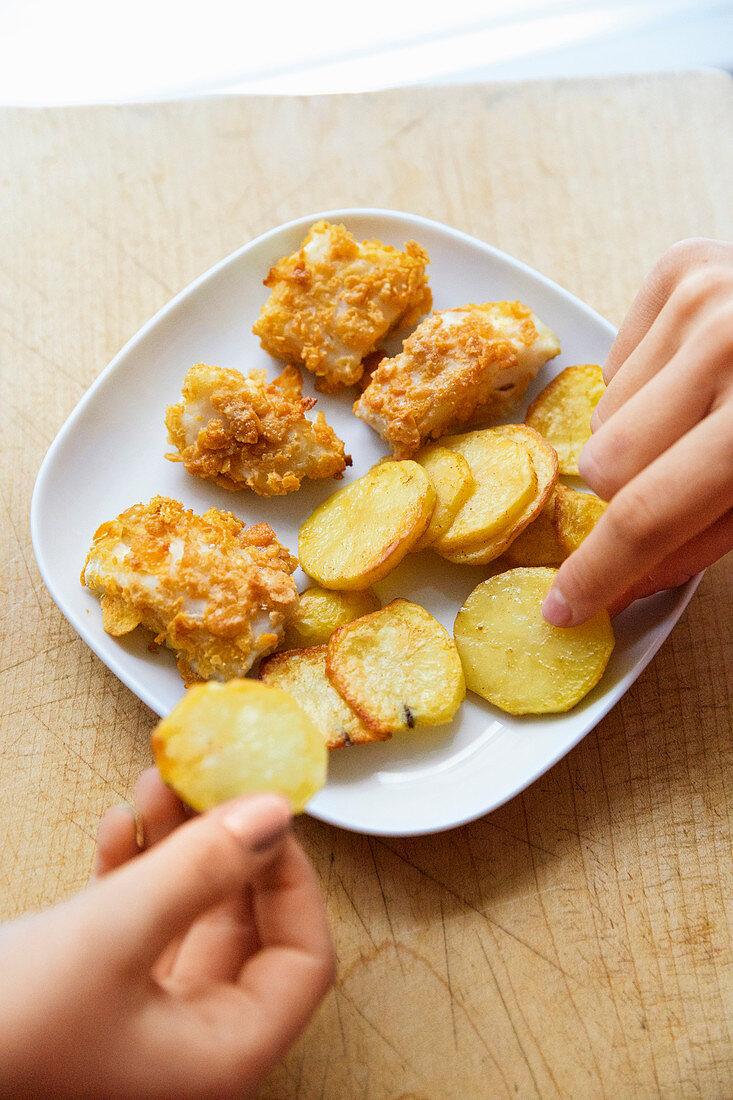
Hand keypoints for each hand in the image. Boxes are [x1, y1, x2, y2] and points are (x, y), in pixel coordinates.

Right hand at [0, 770, 334, 1097]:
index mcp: (220, 1056)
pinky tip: (113, 827)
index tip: (267, 812)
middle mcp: (190, 1045)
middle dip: (226, 845)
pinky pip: (138, 924)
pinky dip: (132, 872)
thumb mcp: (111, 937)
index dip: (293, 878)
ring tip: (157, 783)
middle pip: (245, 928)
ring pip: (188, 916)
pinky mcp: (96, 997)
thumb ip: (201, 871)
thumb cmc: (6, 1031)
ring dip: (176, 846)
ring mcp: (142, 1023)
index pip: (303, 960)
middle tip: (211, 781)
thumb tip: (275, 813)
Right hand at [543, 237, 732, 625]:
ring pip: (605, 414)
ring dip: (645, 431)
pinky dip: (648, 380)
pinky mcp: (683, 267)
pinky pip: (616, 360)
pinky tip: (699, 373)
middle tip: (690, 478)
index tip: (563, 606)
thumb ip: (704, 538)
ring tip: (708, 413)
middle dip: (638, 489)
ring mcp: (701, 297)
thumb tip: (622, 582)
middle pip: (608, 465)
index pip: (645, 514)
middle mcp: (724, 346)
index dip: (598, 572)